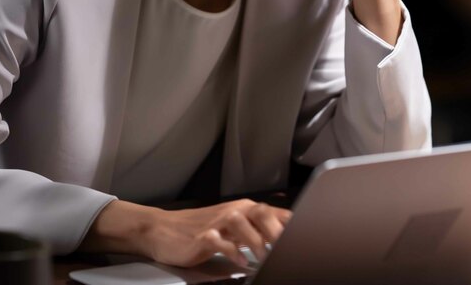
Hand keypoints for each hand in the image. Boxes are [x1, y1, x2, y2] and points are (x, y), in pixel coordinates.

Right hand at [143, 199, 290, 267]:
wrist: (162, 229)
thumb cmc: (199, 230)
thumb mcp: (231, 229)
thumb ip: (255, 232)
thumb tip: (284, 243)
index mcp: (243, 210)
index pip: (274, 212)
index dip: (293, 223)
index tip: (308, 237)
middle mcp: (233, 212)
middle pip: (261, 212)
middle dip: (277, 230)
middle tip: (288, 248)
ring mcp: (216, 222)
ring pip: (241, 223)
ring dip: (256, 240)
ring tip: (266, 257)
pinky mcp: (202, 236)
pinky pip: (220, 241)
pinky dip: (232, 251)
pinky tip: (240, 262)